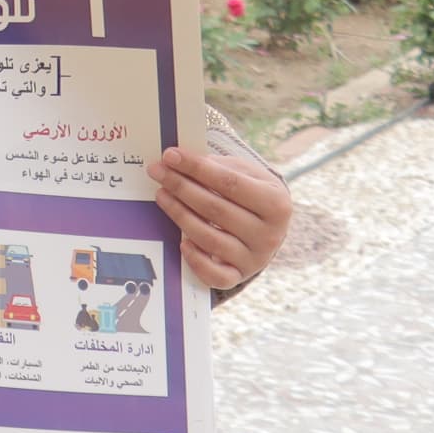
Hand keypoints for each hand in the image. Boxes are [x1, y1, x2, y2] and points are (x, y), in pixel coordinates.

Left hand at [149, 144, 289, 288]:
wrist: (268, 228)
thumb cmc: (251, 195)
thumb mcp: (246, 175)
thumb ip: (218, 167)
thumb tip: (178, 160)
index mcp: (276, 204)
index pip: (230, 183)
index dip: (197, 168)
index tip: (170, 156)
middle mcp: (270, 235)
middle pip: (215, 209)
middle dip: (181, 187)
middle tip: (157, 172)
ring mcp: (255, 259)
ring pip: (209, 239)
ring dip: (179, 215)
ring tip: (161, 195)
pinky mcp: (239, 276)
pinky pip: (214, 275)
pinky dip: (195, 259)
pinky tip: (181, 241)